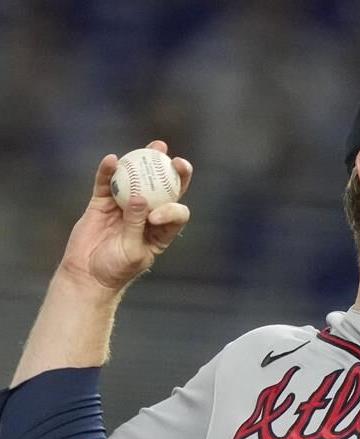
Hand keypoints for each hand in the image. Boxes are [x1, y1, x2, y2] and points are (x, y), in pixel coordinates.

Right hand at [58, 140, 192, 291]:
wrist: (87, 274)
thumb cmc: (116, 269)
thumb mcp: (131, 251)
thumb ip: (136, 225)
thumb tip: (140, 197)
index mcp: (161, 231)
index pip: (176, 213)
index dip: (173, 208)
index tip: (156, 216)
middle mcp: (147, 215)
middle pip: (165, 190)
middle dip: (173, 173)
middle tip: (175, 160)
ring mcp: (125, 206)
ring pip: (138, 180)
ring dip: (146, 163)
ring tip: (155, 146)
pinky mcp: (102, 203)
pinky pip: (107, 183)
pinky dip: (109, 171)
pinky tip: (112, 160)